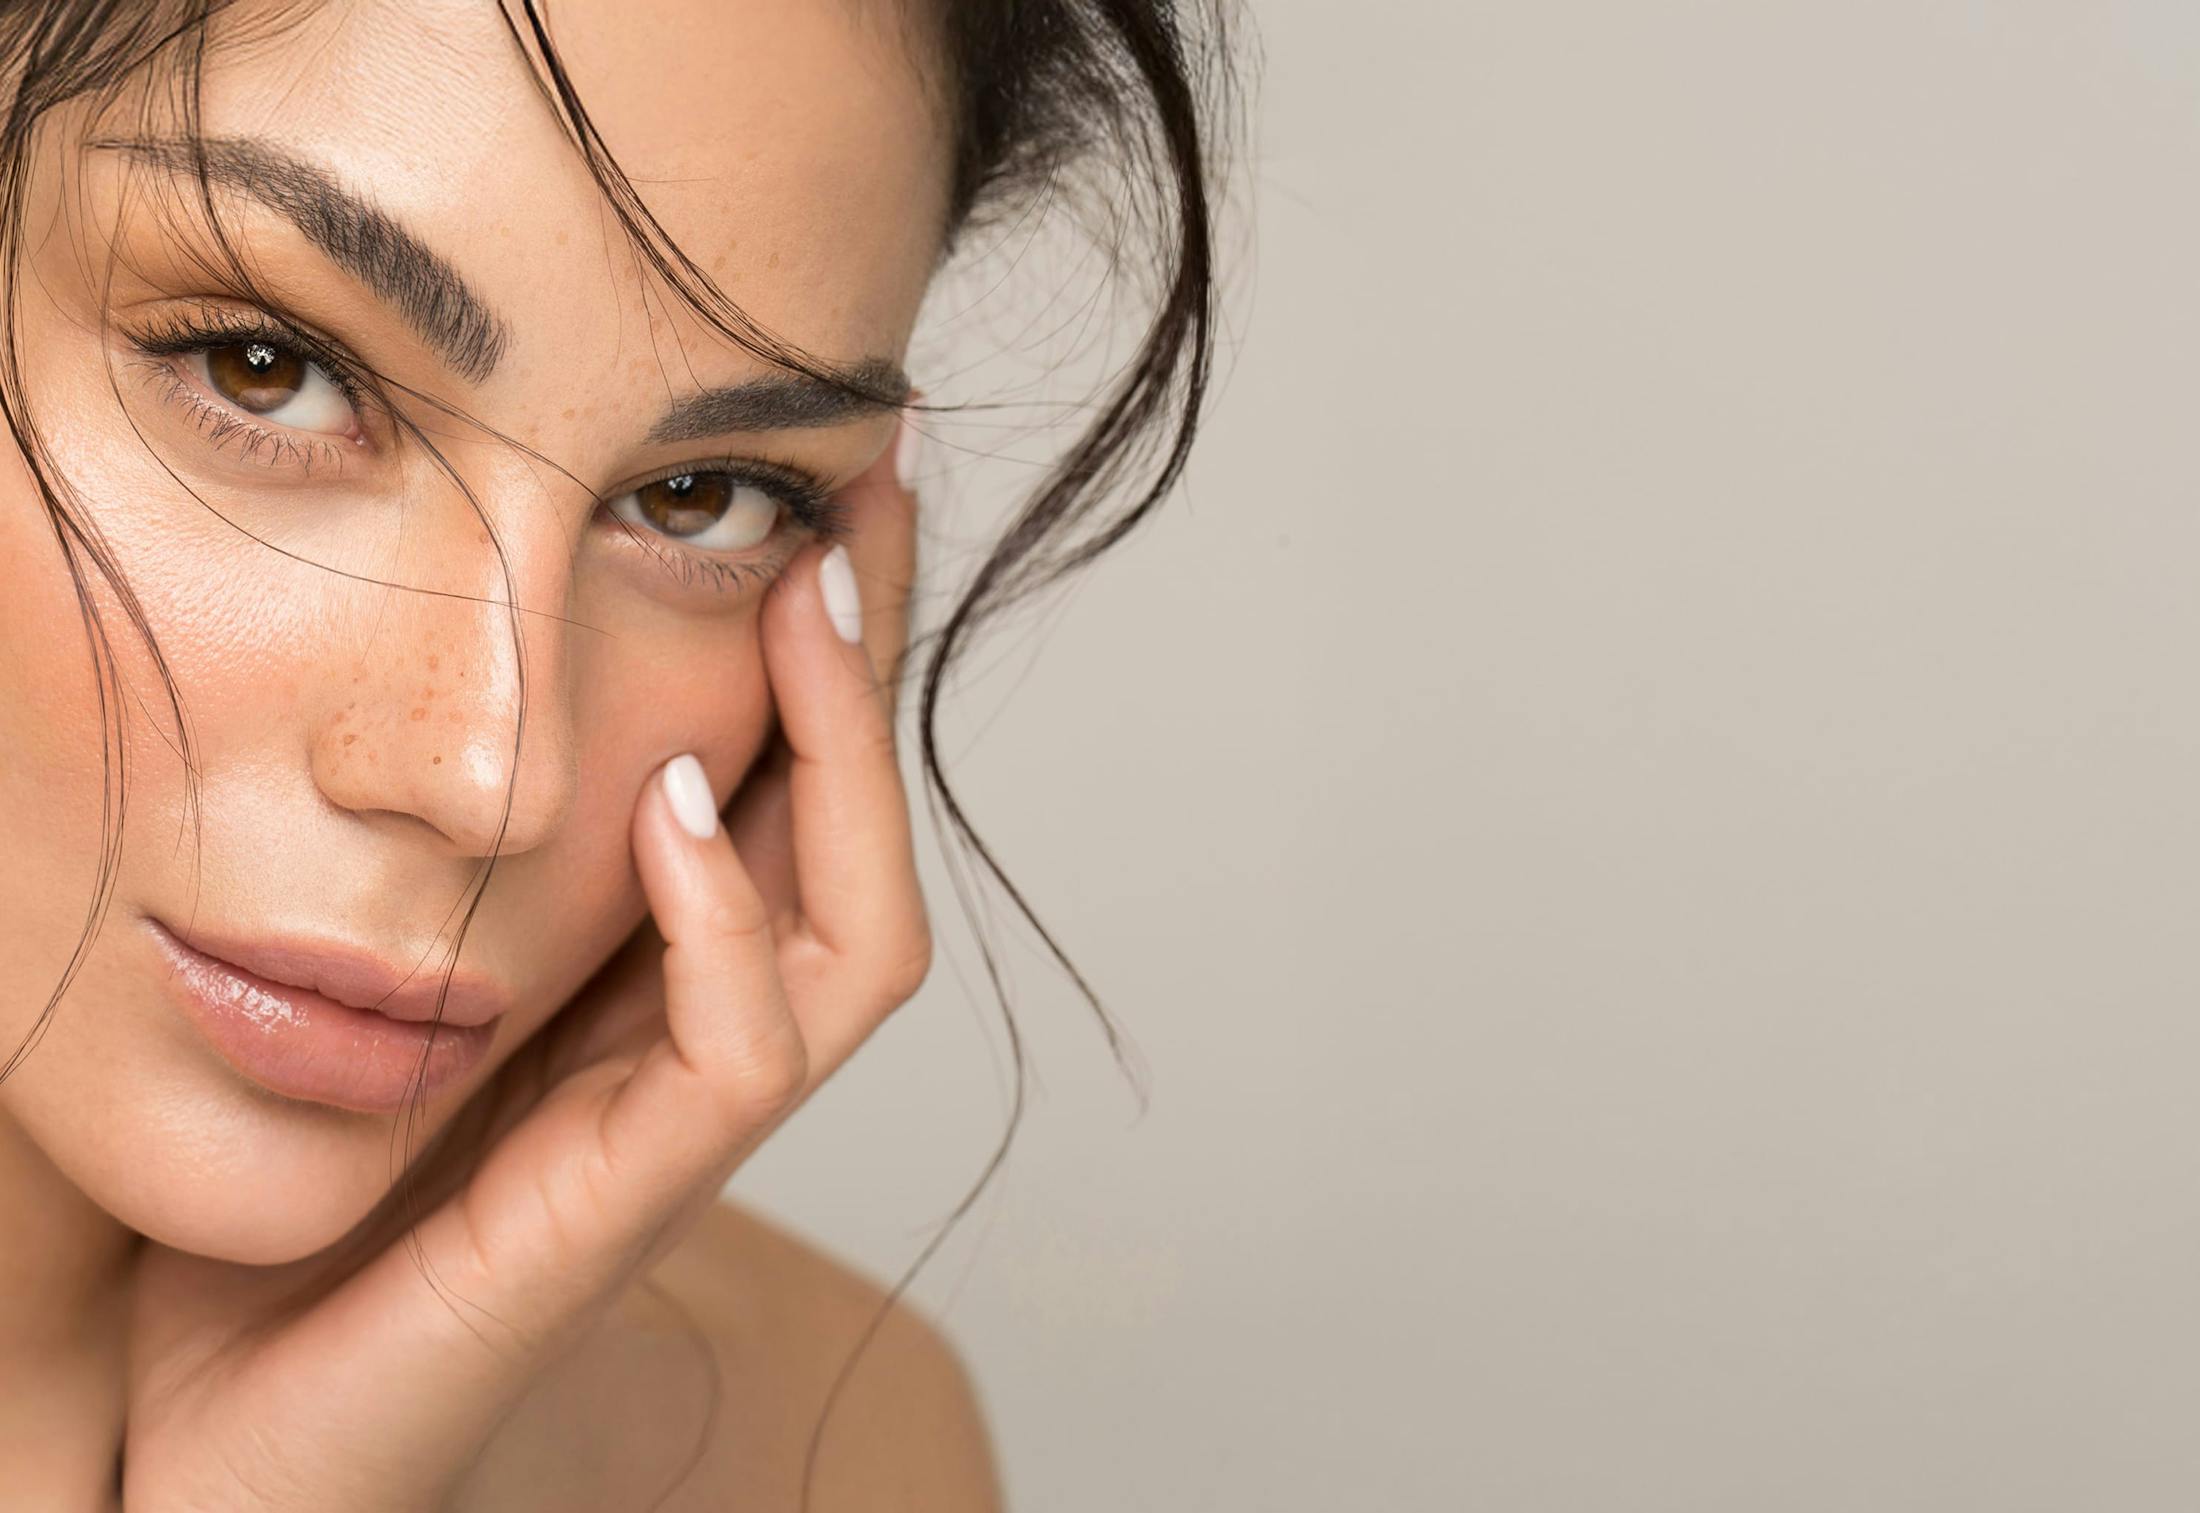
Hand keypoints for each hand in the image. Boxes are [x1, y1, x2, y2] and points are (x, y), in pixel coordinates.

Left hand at [119, 420, 929, 1511]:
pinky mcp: (616, 1209)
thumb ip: (432, 864)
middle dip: (872, 665)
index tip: (824, 482)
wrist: (215, 1442)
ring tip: (804, 606)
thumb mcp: (368, 981)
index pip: (786, 794)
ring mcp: (667, 1134)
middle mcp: (686, 1048)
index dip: (822, 648)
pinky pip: (745, 1053)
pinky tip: (680, 805)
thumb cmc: (281, 1213)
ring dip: (844, 764)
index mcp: (643, 987)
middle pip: (858, 842)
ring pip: (853, 942)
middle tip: (865, 488)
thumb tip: (432, 671)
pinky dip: (730, 920)